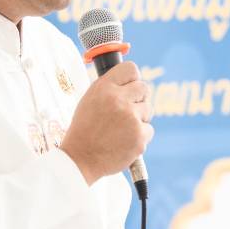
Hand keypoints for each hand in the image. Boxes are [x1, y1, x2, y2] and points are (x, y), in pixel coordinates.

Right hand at [60, 61, 152, 184]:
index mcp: (104, 88)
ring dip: (139, 118)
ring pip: (148, 110)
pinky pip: (149, 129)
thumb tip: (130, 82)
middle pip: (144, 88)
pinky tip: (124, 141)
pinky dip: (140, 136)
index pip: (130, 69)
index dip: (132, 78)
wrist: (80, 159)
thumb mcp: (89, 101)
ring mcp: (130, 118)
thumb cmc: (85, 130)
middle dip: (139, 99)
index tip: (130, 86)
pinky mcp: (139, 136)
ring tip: (121, 129)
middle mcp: (118, 99)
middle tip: (128, 111)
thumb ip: (109, 89)